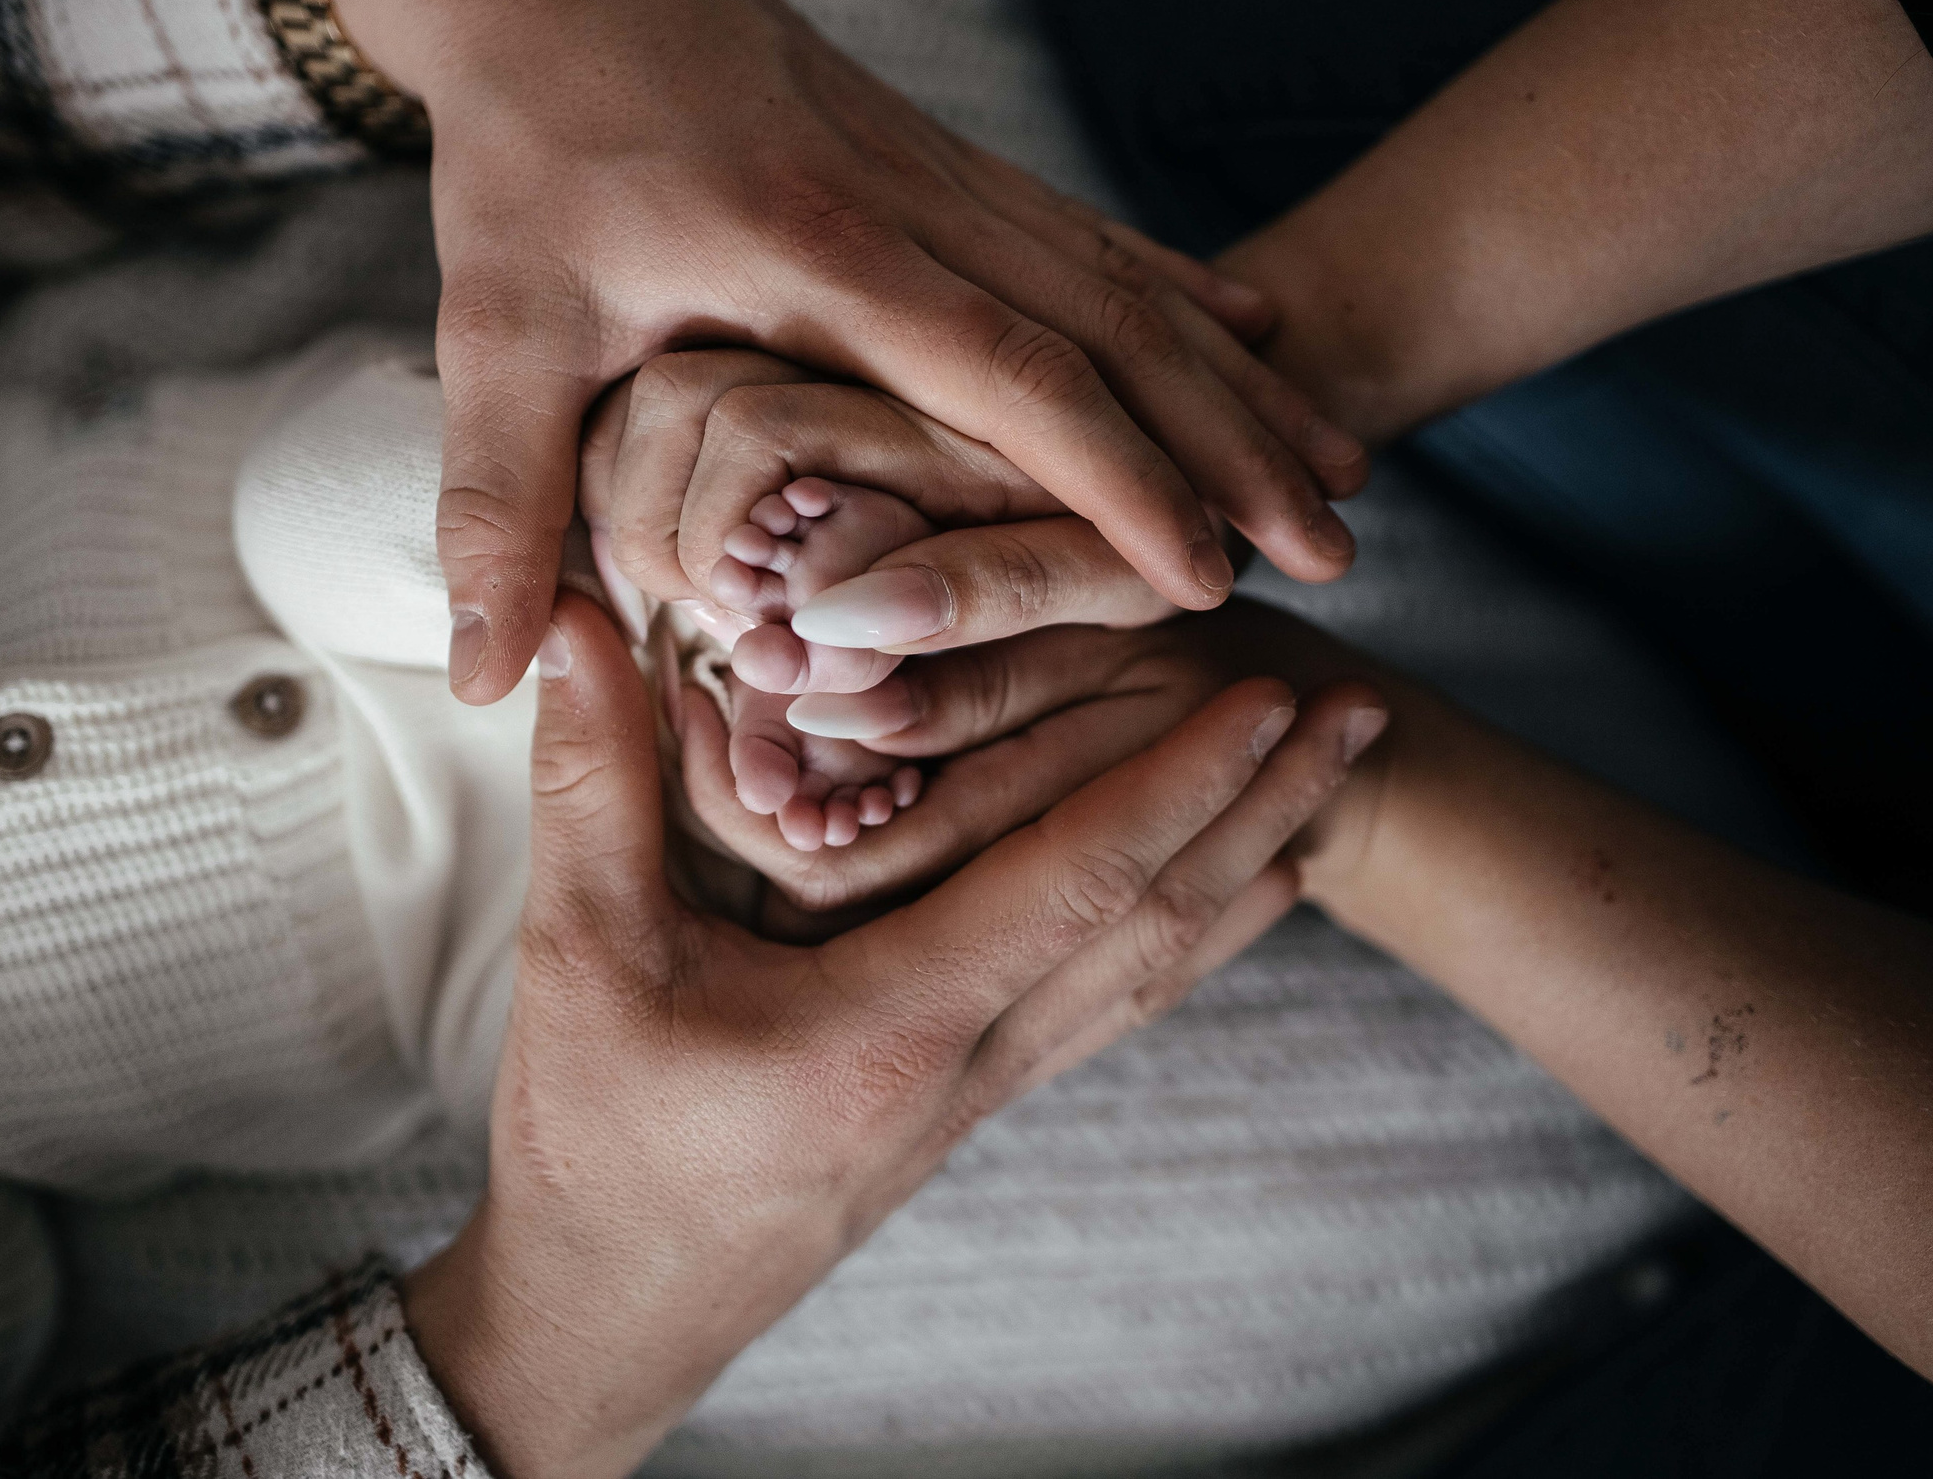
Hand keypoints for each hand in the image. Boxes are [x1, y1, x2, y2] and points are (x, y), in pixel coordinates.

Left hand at [326, 0, 1365, 704]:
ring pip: (1121, 275)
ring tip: (1337, 466)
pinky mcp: (937, 153)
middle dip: (1229, 440)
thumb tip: (479, 682)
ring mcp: (937, 169)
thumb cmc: (526, 158)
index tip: (1204, 572)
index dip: (1113, 477)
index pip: (1005, 373)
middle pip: (1110, 324)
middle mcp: (909, 204)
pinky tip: (1252, 332)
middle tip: (1332, 547)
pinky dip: (1176, 288)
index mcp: (817, 254)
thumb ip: (500, 505)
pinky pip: (1081, 227)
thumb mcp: (496, 329)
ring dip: (1232, 374)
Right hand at [399, 594, 1381, 1478]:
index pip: (1074, 886)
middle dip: (1264, 813)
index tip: (1267, 696)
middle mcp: (966, 1064)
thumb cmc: (595, 1145)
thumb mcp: (579, 956)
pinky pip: (1103, 1010)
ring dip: (1242, 875)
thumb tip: (571, 619)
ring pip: (1147, 977)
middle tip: (1362, 717)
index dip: (1180, 785)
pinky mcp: (961, 1103)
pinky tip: (1211, 903)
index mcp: (889, 1025)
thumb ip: (591, 784)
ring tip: (1322, 793)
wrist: (613, 1312)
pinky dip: (1179, 941)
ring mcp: (976, 1093)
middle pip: (1156, 930)